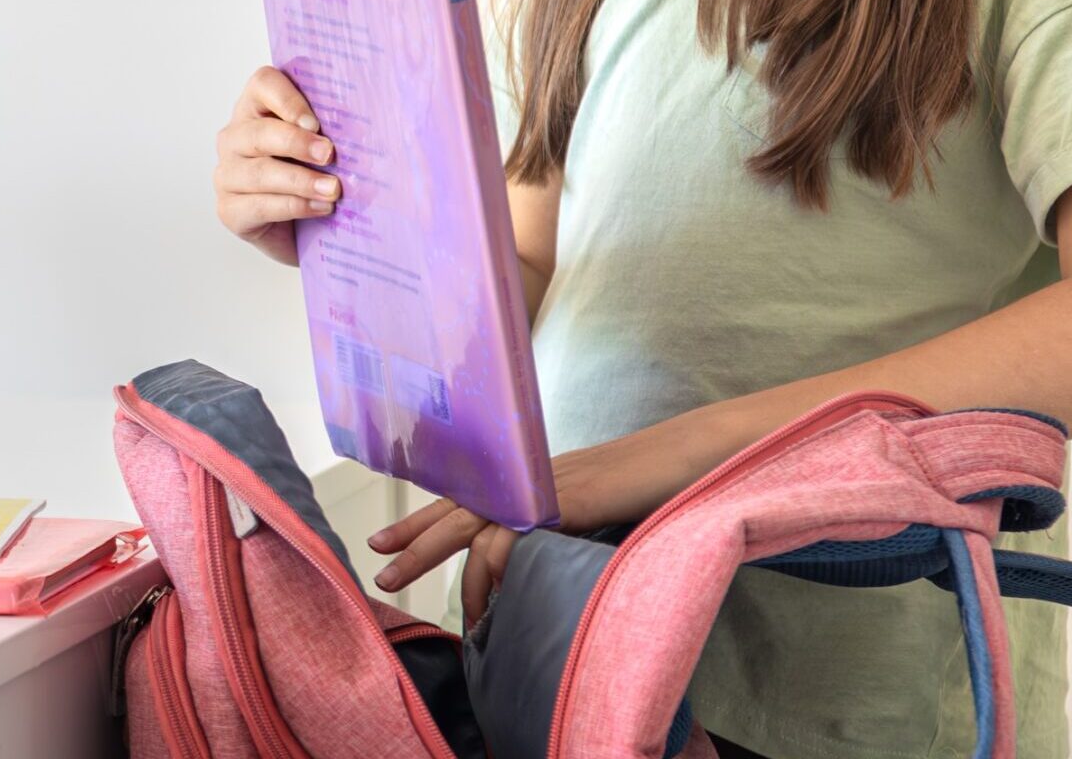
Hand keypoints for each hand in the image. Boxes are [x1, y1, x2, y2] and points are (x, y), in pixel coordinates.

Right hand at [212, 66, 340, 266]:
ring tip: (333, 189)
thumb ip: (333, 127)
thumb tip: (367, 119)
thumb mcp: (322, 144)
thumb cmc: (313, 176)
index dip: (287, 99)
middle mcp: (235, 137)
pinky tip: (320, 207)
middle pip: (259, 132)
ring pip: (259, 172)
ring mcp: (228, 174)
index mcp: (257, 108)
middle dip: (297, 143)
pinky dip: (294, 206)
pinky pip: (259, 206)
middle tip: (329, 154)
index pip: (263, 84)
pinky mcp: (230, 210)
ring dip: (301, 180)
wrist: (301, 231)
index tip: (316, 122)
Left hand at [365, 412, 733, 628]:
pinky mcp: (566, 500)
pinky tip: (494, 599)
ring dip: (460, 574)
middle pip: (458, 507)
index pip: (467, 495)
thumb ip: (559, 523)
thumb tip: (535, 555)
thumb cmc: (652, 480)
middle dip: (415, 539)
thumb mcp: (594, 506)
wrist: (693, 455)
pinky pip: (516, 536)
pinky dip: (499, 569)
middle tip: (378, 567)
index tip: (388, 537)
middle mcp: (531, 477)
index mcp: (533, 478)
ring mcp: (547, 486)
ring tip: (455, 616)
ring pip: (479, 526)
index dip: (426, 517)